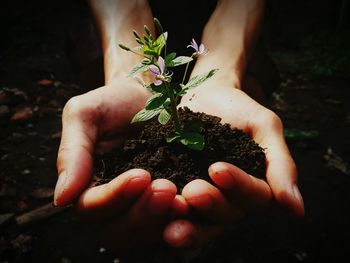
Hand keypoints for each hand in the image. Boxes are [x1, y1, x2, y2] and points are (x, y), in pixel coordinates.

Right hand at [54, 79, 189, 248]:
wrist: (153, 95)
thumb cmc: (116, 103)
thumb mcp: (86, 114)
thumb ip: (72, 152)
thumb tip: (63, 198)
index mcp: (90, 186)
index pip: (92, 207)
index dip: (113, 198)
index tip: (140, 175)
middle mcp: (116, 205)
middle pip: (120, 231)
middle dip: (143, 214)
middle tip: (165, 188)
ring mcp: (144, 207)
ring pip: (148, 234)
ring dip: (165, 221)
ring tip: (184, 199)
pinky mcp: (171, 204)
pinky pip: (176, 224)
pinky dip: (187, 221)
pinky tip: (197, 203)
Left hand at [163, 77, 304, 246]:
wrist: (203, 94)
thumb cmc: (238, 108)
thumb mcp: (263, 127)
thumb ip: (280, 164)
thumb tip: (297, 211)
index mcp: (253, 188)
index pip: (254, 197)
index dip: (239, 187)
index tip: (218, 168)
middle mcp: (228, 199)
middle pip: (225, 215)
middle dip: (210, 205)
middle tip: (193, 191)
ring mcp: (200, 197)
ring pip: (198, 219)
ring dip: (186, 219)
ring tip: (171, 208)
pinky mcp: (174, 189)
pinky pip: (170, 206)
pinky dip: (162, 210)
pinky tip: (150, 207)